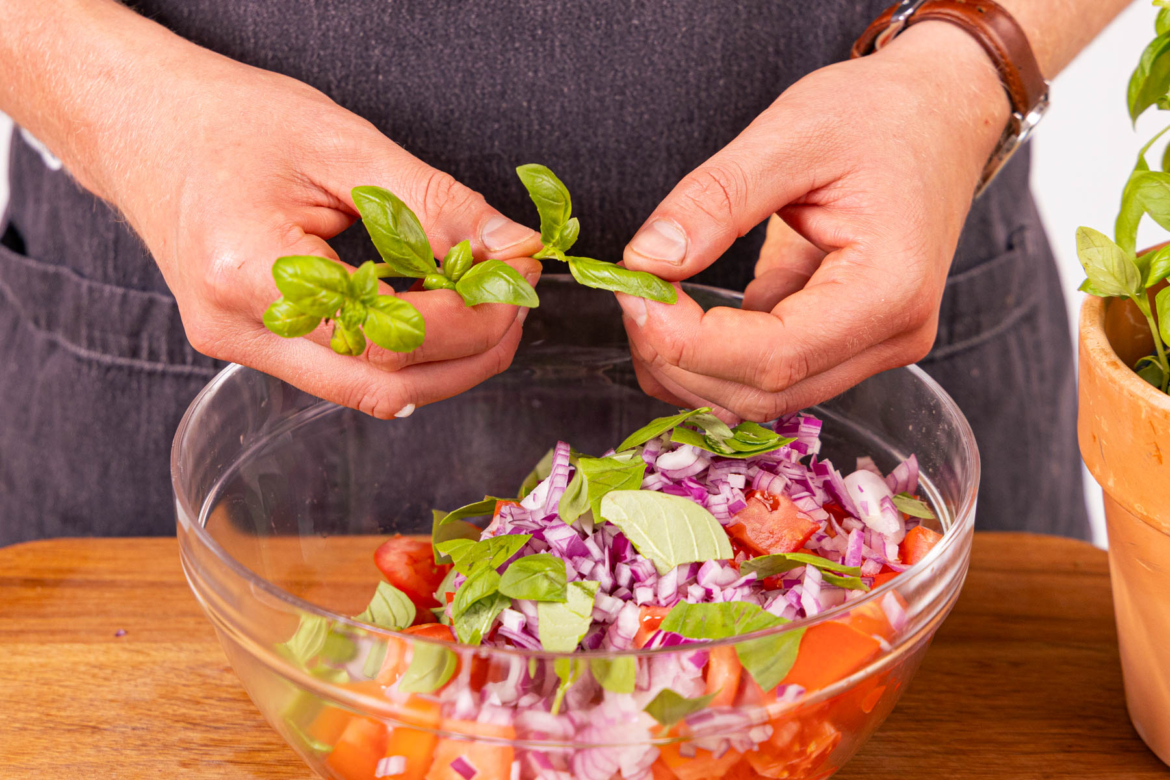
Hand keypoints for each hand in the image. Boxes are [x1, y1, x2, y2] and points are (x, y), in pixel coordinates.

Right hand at [5, 2, 543, 419]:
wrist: (141, 122)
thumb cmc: (227, 120)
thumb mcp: (343, 144)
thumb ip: (435, 204)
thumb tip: (512, 250)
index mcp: (249, 271)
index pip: (388, 333)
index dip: (469, 317)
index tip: (516, 278)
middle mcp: (238, 330)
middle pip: (382, 386)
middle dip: (469, 356)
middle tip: (515, 305)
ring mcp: (240, 347)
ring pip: (368, 391)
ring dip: (442, 361)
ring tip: (483, 305)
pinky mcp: (252, 345)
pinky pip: (345, 370)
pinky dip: (404, 349)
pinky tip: (434, 310)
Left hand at [617, 22, 1010, 420]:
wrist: (936, 116)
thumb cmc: (881, 115)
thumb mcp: (791, 133)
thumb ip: (715, 198)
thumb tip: (647, 260)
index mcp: (890, 289)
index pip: (774, 356)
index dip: (690, 343)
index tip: (635, 294)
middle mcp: (890, 337)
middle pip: (765, 391)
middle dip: (679, 359)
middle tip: (632, 293)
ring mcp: (871, 348)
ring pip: (762, 396)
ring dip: (690, 368)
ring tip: (650, 301)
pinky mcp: (845, 344)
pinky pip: (768, 373)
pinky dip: (711, 356)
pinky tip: (681, 310)